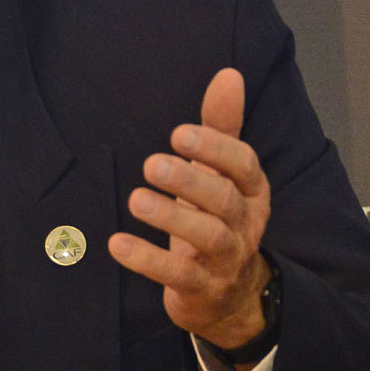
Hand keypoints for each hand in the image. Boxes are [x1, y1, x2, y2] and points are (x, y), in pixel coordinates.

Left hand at [107, 68, 272, 355]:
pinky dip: (148, 259)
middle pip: (225, 200)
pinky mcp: (201, 289)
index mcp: (252, 191)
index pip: (244, 165)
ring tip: (136, 199)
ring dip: (171, 217)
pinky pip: (178, 275)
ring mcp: (226, 259)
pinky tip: (117, 243)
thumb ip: (221, 128)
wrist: (229, 296)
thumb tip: (228, 74)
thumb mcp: (220, 175)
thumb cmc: (217, 219)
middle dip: (190, 180)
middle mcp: (245, 224)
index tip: (180, 133)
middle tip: (152, 164)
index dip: (215, 149)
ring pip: (208, 237)